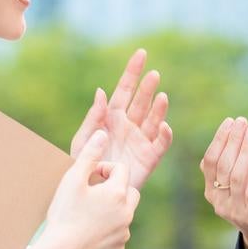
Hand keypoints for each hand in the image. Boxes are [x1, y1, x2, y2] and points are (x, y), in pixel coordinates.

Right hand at [42, 130, 139, 248]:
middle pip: (130, 191)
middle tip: (93, 193)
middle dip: (115, 188)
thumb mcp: (73, 180)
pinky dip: (109, 229)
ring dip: (113, 208)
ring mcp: (124, 232)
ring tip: (90, 212)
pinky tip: (90, 230)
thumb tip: (102, 133)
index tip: (89, 177)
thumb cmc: (65, 214)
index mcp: (118, 193)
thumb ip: (90, 155)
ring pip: (125, 212)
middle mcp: (127, 212)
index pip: (120, 170)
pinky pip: (119, 232)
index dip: (104, 169)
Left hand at [70, 48, 172, 191]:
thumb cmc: (83, 167)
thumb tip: (101, 91)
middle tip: (153, 74)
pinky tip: (165, 126)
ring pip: (153, 120)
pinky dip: (164, 135)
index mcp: (111, 118)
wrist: (91, 194)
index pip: (124, 90)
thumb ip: (93, 117)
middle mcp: (128, 126)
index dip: (132, 73)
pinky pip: (160, 144)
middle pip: (141, 102)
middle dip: (147, 88)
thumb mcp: (82, 141)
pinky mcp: (149, 158)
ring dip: (158, 108)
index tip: (141, 54)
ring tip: (161, 96)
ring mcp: (140, 141)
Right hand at [201, 117, 247, 248]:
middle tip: (242, 121)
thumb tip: (213, 149)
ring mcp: (236, 211)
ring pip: (236, 177)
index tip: (230, 122)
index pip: (210, 161)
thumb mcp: (233, 188)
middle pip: (223, 166)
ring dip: (244, 151)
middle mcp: (219, 202)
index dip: (219, 140)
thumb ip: (223, 172)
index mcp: (212, 192)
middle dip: (232, 141)